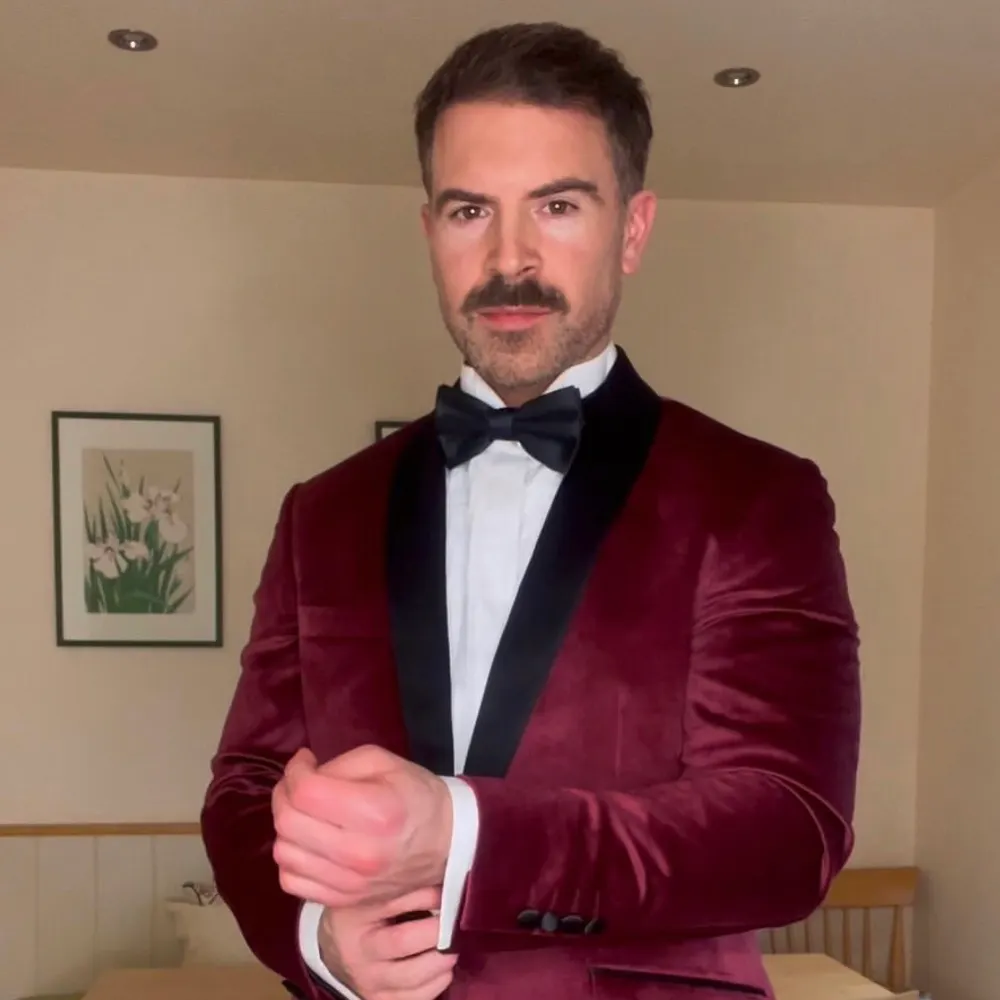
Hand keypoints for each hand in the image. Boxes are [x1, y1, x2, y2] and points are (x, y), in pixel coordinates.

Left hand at [272, 744, 452, 908]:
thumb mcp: (386, 763)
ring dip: (286, 826)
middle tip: (299, 783)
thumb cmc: (418, 796)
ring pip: (284, 852)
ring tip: (305, 813)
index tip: (304, 761)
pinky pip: (291, 881)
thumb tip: (304, 776)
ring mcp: (349, 883)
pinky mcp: (343, 900)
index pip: (306, 792)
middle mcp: (358, 853)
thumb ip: (340, 765)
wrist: (449, 843)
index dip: (295, 771)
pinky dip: (291, 857)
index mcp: (373, 812)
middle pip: (288, 822)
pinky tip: (308, 842)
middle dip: (284, 794)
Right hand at [319, 886, 455, 999]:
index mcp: (356, 912)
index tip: (446, 890)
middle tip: (452, 923)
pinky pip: (415, 998)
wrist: (341, 948)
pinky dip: (436, 983)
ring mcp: (367, 979)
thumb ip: (406, 886)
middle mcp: (358, 949)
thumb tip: (446, 877)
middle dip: (436, 931)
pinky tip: (442, 968)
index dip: (428, 895)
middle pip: (402, 940)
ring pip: (411, 976)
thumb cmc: (368, 912)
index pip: (396, 900)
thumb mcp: (377, 892)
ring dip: (440, 960)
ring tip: (452, 947)